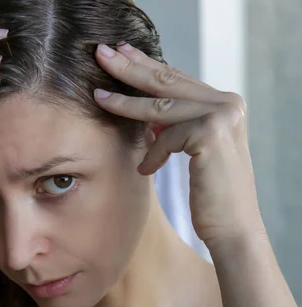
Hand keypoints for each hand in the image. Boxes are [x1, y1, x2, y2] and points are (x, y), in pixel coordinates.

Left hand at [93, 43, 263, 244]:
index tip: (121, 53)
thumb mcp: (191, 149)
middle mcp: (228, 104)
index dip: (147, 64)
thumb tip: (143, 111)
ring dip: (125, 103)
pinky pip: (166, 137)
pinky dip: (153, 154)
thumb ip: (175, 124)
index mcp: (225, 103)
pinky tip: (146, 170)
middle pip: (168, 81)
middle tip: (102, 54)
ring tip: (99, 97)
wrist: (233, 227)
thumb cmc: (210, 192)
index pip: (177, 78)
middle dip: (130, 68)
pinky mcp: (211, 135)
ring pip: (161, 105)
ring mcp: (223, 117)